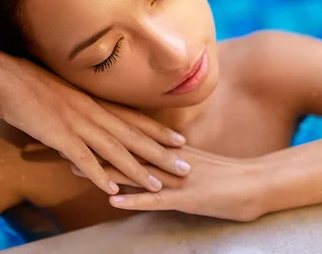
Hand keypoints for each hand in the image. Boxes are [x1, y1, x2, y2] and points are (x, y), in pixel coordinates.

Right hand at [0, 50, 190, 194]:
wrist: (2, 76)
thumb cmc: (32, 84)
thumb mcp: (66, 93)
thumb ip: (83, 106)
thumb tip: (94, 117)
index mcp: (96, 101)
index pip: (136, 118)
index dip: (159, 131)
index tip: (181, 141)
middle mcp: (94, 111)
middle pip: (135, 136)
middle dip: (162, 154)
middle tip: (185, 167)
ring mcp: (78, 123)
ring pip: (116, 150)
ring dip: (138, 170)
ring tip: (158, 185)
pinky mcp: (58, 135)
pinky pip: (83, 158)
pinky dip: (98, 174)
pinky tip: (112, 189)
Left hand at [72, 147, 264, 221]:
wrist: (257, 182)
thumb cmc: (229, 174)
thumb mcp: (198, 160)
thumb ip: (175, 156)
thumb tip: (156, 152)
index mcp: (171, 149)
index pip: (134, 135)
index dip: (106, 128)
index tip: (80, 122)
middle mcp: (170, 160)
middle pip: (127, 149)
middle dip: (96, 146)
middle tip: (65, 140)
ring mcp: (177, 178)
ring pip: (135, 172)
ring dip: (105, 170)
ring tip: (75, 168)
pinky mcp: (187, 198)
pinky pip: (156, 200)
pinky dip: (134, 199)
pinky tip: (113, 200)